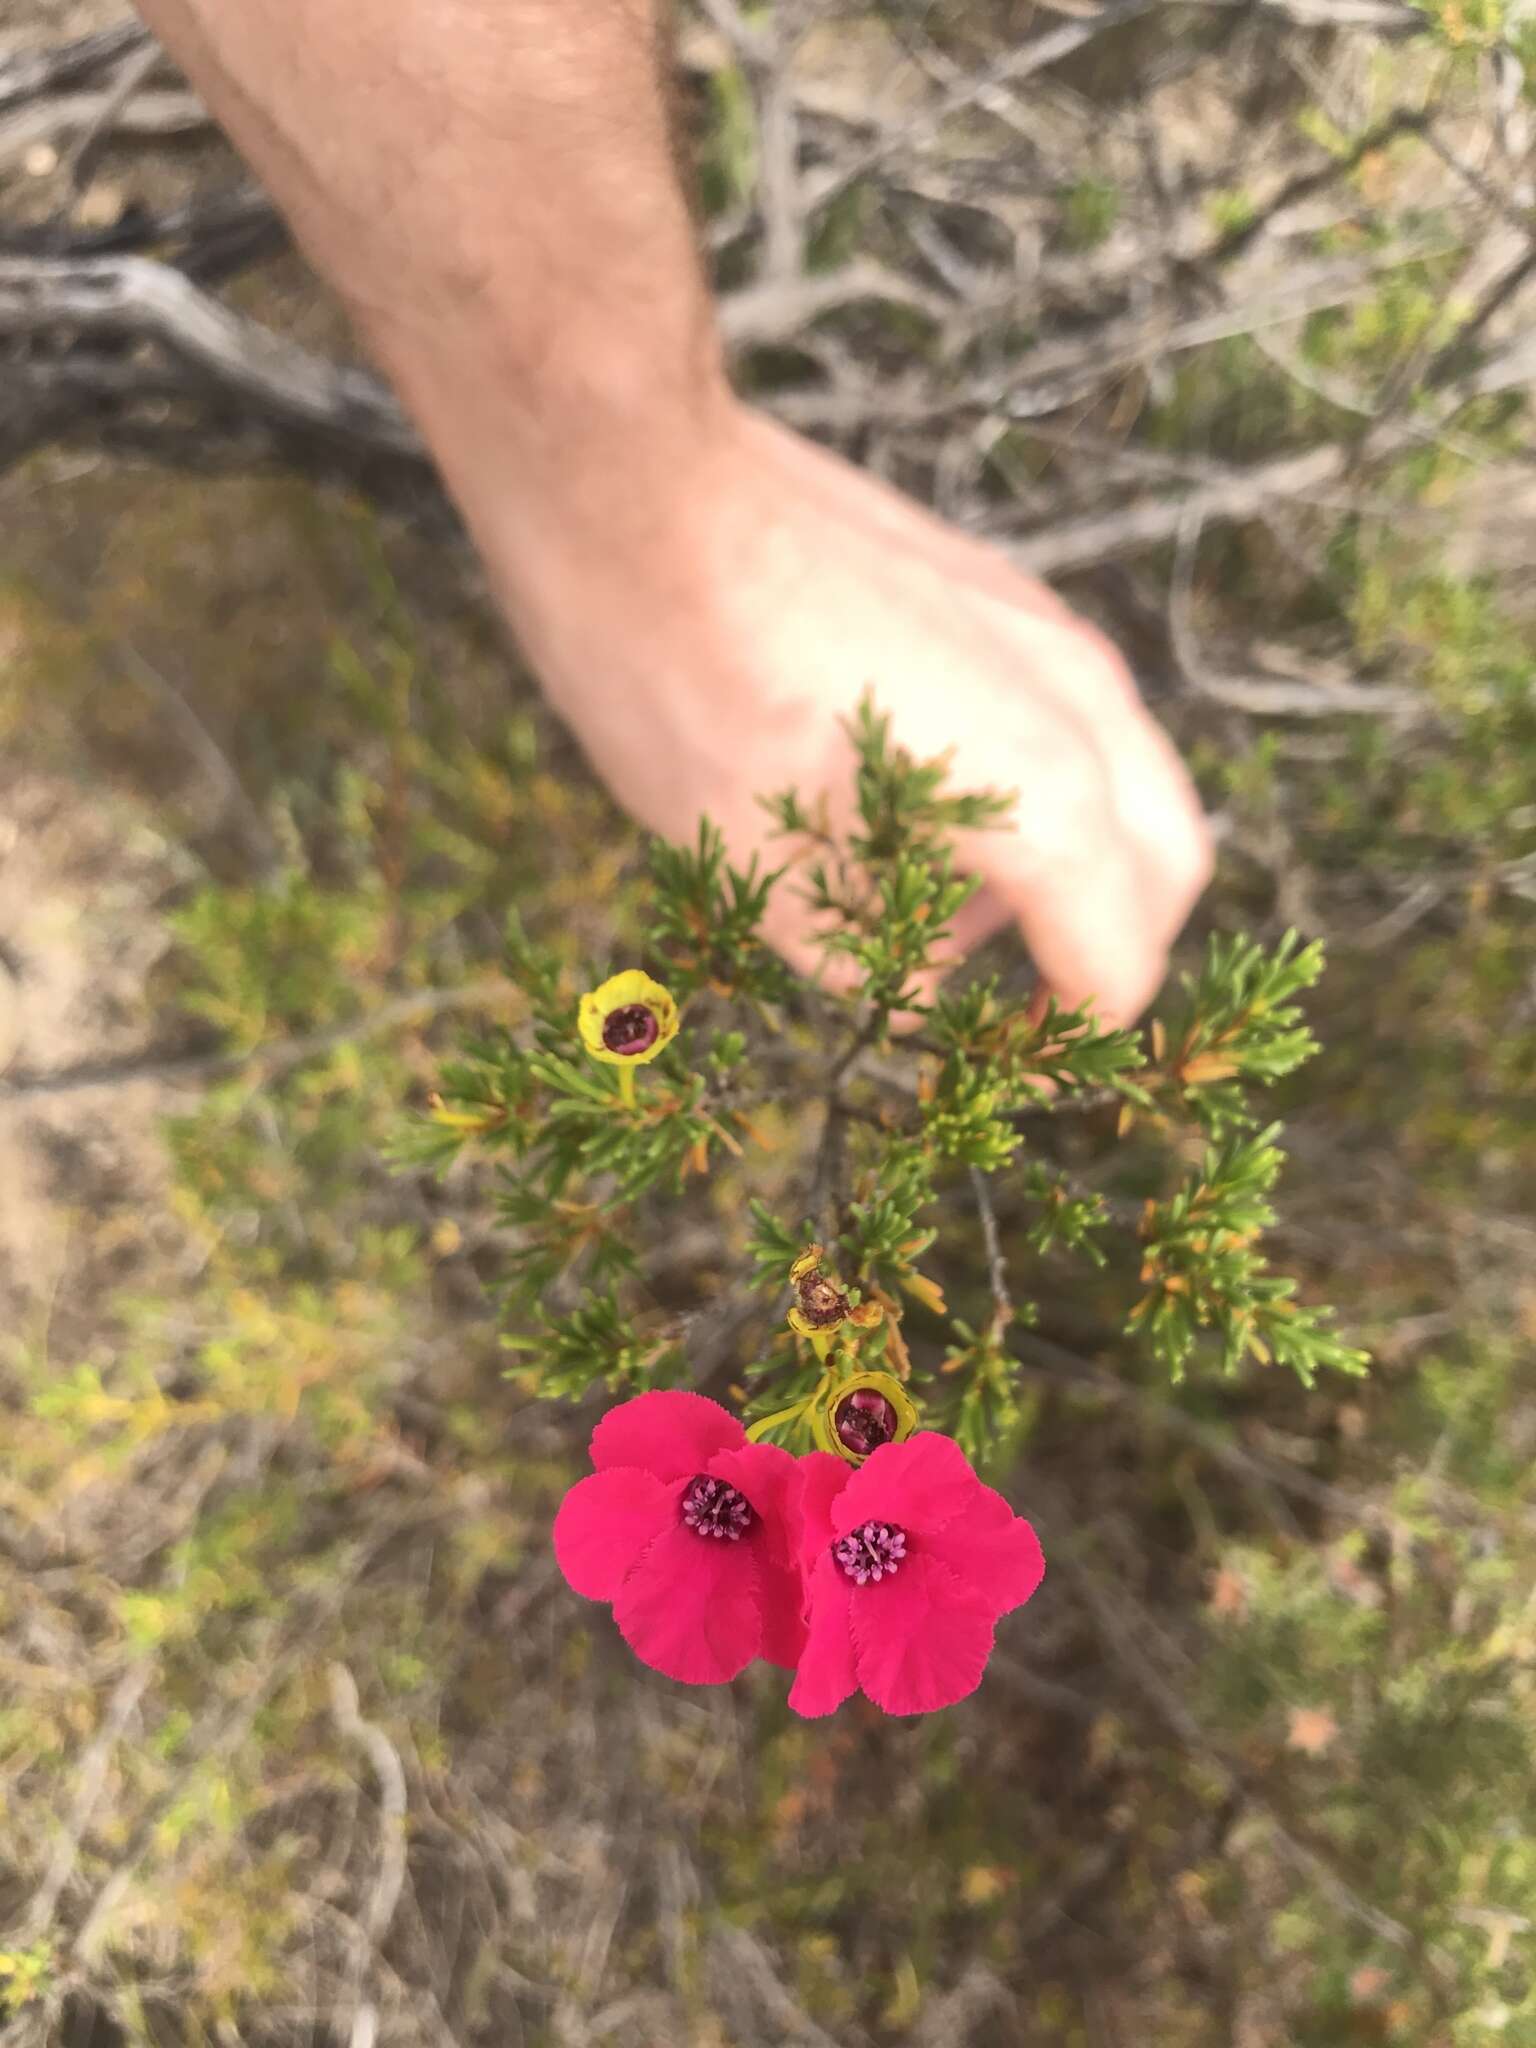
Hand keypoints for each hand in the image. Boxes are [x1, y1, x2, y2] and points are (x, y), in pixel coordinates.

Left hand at [481, 401, 1211, 1025]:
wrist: (635, 485)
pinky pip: (1075, 715)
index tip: (1001, 1065)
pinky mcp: (1001, 591)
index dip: (1064, 1041)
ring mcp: (1050, 631)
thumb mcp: (765, 874)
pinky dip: (1045, 787)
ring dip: (1079, 866)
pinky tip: (920, 799)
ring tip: (944, 899)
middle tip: (1009, 1004)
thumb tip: (924, 987)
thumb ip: (874, 960)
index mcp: (1045, 796)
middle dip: (1107, 951)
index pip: (1118, 966)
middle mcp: (1084, 705)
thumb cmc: (684, 686)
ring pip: (1135, 783)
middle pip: (1170, 871)